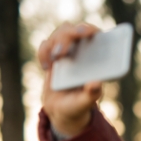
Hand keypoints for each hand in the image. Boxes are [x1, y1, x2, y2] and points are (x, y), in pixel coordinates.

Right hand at [38, 22, 101, 136]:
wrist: (62, 111)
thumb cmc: (79, 106)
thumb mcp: (86, 102)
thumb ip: (92, 93)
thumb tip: (96, 82)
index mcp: (96, 59)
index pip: (96, 35)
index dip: (91, 29)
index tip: (87, 33)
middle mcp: (83, 51)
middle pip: (75, 30)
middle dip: (68, 35)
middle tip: (62, 51)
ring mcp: (68, 52)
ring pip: (61, 33)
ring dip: (56, 43)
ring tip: (56, 60)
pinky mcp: (53, 56)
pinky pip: (46, 44)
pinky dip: (43, 52)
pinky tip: (46, 67)